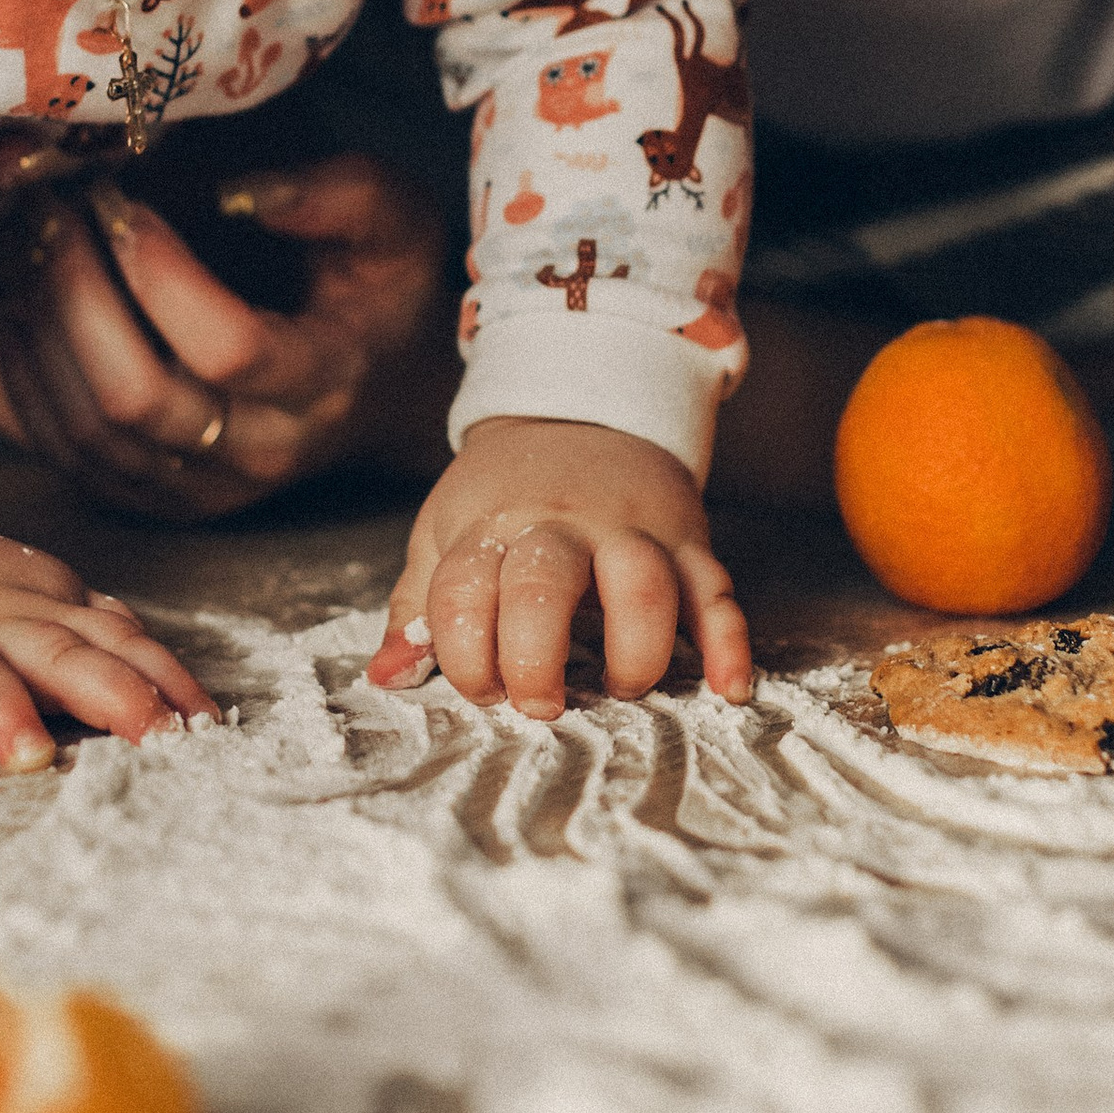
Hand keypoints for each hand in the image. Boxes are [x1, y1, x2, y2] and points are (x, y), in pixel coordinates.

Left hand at [0, 137, 453, 520]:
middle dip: (76, 296)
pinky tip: (7, 308)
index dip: (160, 273)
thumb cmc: (382, 289)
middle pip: (137, 399)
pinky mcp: (155, 499)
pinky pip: (65, 454)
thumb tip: (240, 190)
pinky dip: (23, 382)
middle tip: (50, 212)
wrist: (384, 387)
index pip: (227, 348)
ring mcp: (203, 490)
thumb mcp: (393, 222)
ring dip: (38, 335)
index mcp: (325, 383)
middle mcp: (262, 453)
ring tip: (19, 248)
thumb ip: (337, 193)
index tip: (123, 201)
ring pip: (87, 432)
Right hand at [0, 529, 215, 772]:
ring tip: (27, 756)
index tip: (207, 725)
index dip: (164, 680)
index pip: (117, 643)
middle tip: (153, 736)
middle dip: (111, 692)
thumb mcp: (34, 599)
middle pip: (58, 654)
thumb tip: (164, 671)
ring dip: (0, 710)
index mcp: (44, 611)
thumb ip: (93, 633)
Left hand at [369, 416, 752, 717]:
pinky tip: (726, 688)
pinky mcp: (687, 540)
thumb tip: (386, 678)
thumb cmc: (505, 490)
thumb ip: (418, 607)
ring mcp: (631, 531)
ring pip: (642, 585)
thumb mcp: (447, 531)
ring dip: (634, 651)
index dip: (463, 655)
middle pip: (543, 586)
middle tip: (539, 704)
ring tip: (618, 687)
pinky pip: (717, 590)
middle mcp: (561, 526)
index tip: (482, 690)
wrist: (580, 409)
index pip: (461, 593)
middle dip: (535, 658)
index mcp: (492, 528)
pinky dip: (727, 642)